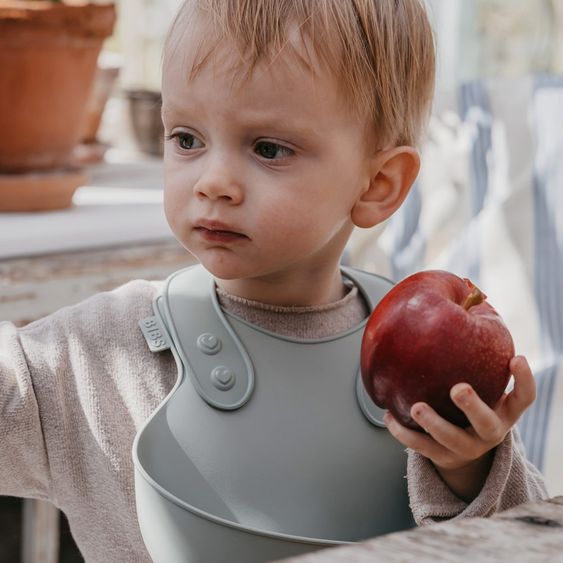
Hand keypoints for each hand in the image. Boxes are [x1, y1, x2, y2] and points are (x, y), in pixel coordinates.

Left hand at [383, 355, 535, 501]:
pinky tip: (389, 416)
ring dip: (433, 424)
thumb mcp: (483, 385)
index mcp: (504, 412)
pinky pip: (422, 447)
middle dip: (472, 407)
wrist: (463, 450)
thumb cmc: (472, 403)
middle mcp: (490, 432)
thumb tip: (466, 299)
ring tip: (416, 408)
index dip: (524, 380)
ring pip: (451, 440)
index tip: (517, 358)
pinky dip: (403, 433)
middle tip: (458, 389)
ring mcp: (466, 447)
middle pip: (486, 423)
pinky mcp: (442, 457)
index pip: (523, 398)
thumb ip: (477, 357)